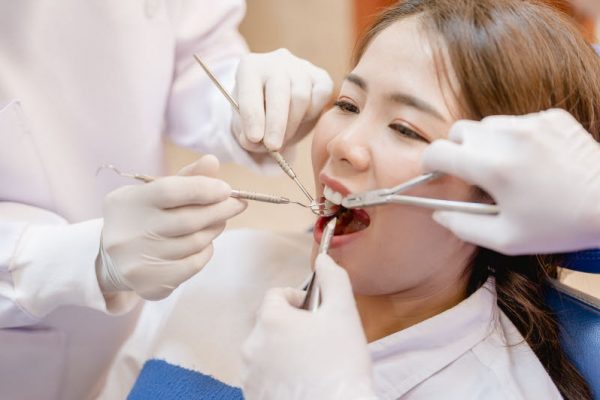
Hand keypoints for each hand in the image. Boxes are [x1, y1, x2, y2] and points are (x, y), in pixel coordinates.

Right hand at [98, 155, 245, 299]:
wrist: (112, 259)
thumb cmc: (143, 217)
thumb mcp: (154, 192)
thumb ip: (185, 178)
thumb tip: (212, 161)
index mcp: (128, 202)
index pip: (171, 191)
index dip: (204, 188)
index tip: (226, 189)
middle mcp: (129, 233)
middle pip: (189, 220)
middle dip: (220, 210)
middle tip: (238, 204)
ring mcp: (139, 261)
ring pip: (195, 242)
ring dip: (214, 229)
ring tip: (219, 221)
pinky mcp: (151, 283)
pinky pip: (194, 264)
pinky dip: (206, 250)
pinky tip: (204, 243)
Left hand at [232, 48, 332, 151]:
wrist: (277, 104)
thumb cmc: (256, 114)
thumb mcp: (244, 125)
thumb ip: (245, 135)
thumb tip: (256, 143)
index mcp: (250, 67)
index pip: (250, 91)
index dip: (253, 116)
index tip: (254, 138)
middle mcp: (276, 62)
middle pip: (280, 92)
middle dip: (276, 124)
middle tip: (273, 147)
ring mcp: (301, 67)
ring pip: (300, 97)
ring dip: (291, 124)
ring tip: (283, 140)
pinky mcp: (321, 77)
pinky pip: (320, 96)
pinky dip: (311, 114)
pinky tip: (299, 121)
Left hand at [241, 254, 376, 399]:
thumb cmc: (341, 364)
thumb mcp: (344, 313)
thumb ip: (333, 279)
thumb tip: (323, 258)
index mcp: (271, 319)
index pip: (276, 295)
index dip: (298, 300)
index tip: (315, 314)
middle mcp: (252, 345)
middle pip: (270, 324)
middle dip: (291, 327)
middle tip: (318, 341)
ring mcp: (249, 374)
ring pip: (266, 351)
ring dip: (283, 351)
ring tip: (311, 365)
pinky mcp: (252, 396)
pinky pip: (263, 377)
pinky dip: (278, 376)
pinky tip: (301, 383)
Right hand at [422, 109, 599, 254]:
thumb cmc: (560, 225)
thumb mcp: (506, 239)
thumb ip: (463, 226)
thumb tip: (437, 213)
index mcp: (493, 167)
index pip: (438, 151)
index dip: (429, 162)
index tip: (434, 171)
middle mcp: (508, 138)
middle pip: (459, 130)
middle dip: (457, 150)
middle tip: (471, 172)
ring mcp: (531, 123)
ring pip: (488, 124)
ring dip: (486, 143)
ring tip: (507, 167)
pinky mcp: (551, 116)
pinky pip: (517, 122)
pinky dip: (515, 138)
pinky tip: (534, 160)